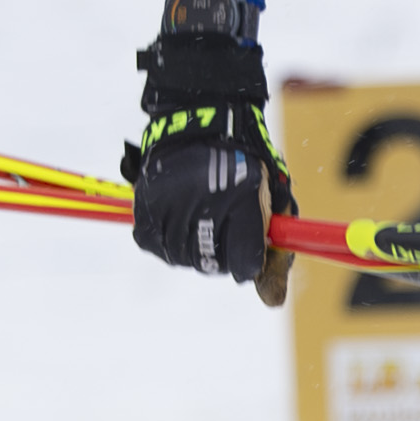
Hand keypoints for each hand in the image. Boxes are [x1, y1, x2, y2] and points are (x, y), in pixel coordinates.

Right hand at [124, 0, 294, 305]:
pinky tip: (177, 222)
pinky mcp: (144, 201)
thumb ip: (275, 254)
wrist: (205, 116)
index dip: (251, 265)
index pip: (246, 264)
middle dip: (223, 255)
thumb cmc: (247, 163)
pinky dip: (164, 240)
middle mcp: (206, 201)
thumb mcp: (272, 202)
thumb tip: (274, 305)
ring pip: (181, 257)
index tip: (251, 253)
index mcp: (244, 199)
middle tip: (225, 230)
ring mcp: (171, 201)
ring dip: (193, 250)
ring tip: (202, 222)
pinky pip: (151, 242)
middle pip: (213, 265)